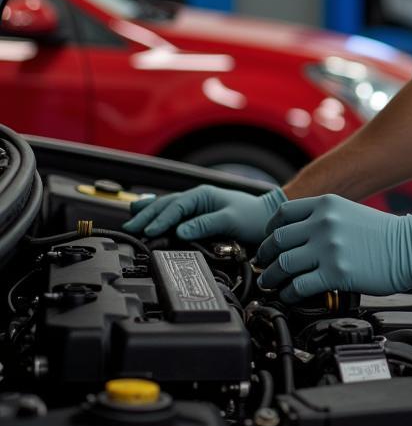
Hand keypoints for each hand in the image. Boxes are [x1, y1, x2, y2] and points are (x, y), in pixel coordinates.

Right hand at [123, 185, 286, 244]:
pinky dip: (159, 215)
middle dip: (147, 215)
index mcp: (203, 195)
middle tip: (130, 227)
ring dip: (149, 214)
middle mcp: (197, 199)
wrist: (267, 218)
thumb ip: (206, 224)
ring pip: (167, 208)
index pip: (176, 206)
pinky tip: (149, 216)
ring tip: (132, 220)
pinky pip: (174, 214)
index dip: (161, 219)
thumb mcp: (231, 220)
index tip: (148, 231)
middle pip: (166, 205)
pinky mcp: (198, 217)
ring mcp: (197, 207)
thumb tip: (181, 230)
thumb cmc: (253, 217)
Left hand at [255, 195, 411, 302]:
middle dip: (264, 256)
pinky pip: (299, 286)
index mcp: (326, 205)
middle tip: (264, 265)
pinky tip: (290, 295)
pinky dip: (288, 293)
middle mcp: (324, 223)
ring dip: (272, 277)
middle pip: (278, 240)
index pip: (282, 213)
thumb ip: (322, 218)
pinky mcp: (336, 273)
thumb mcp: (348, 212)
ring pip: (283, 264)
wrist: (408, 247)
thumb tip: (296, 233)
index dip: (268, 230)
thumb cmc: (382, 233)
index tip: (267, 241)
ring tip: (271, 283)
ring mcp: (329, 248)